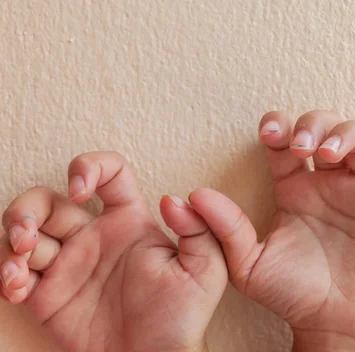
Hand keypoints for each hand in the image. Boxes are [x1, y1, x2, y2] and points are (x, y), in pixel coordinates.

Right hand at [0, 152, 226, 351]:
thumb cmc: (182, 317)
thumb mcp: (205, 270)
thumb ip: (199, 230)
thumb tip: (172, 199)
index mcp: (129, 222)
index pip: (110, 173)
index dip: (90, 166)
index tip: (81, 190)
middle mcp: (94, 236)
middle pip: (49, 200)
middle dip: (28, 209)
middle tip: (29, 236)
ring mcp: (68, 264)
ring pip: (25, 232)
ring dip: (11, 239)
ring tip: (20, 267)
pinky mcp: (47, 295)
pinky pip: (15, 273)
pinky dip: (6, 274)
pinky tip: (17, 288)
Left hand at [187, 111, 354, 351]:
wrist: (335, 324)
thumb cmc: (293, 294)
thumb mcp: (249, 264)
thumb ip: (225, 227)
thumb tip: (192, 195)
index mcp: (295, 187)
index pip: (287, 137)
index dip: (279, 124)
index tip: (270, 133)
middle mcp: (330, 181)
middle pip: (327, 126)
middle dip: (315, 124)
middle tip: (303, 145)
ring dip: (350, 133)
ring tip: (333, 155)